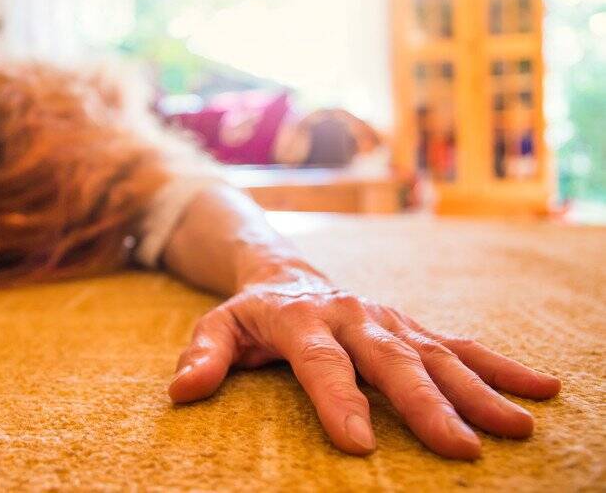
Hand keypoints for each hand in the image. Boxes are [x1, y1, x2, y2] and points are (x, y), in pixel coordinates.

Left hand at [168, 275, 560, 459]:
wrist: (286, 272)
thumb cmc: (250, 313)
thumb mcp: (217, 325)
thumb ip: (202, 354)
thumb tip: (181, 390)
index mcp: (301, 318)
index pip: (321, 362)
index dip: (339, 401)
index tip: (360, 444)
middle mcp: (352, 314)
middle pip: (392, 359)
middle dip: (426, 403)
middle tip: (459, 447)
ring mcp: (387, 318)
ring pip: (437, 352)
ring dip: (478, 390)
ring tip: (518, 428)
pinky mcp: (409, 325)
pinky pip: (460, 342)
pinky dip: (500, 366)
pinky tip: (539, 389)